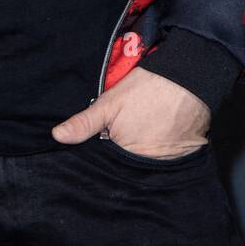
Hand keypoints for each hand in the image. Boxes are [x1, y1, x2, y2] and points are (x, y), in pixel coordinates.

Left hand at [50, 66, 209, 158]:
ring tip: (143, 133)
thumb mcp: (109, 103)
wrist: (188, 79)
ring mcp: (167, 163)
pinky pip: (168, 162)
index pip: (109, 163)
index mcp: (125, 155)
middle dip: (123, 156)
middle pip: (128, 165)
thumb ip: (84, 123)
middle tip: (126, 133)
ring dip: (143, 155)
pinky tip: (159, 136)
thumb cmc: (146, 89)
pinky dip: (163, 153)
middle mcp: (147, 166)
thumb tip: (56, 137)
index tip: (105, 140)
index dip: (105, 153)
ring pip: (147, 165)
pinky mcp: (184, 158)